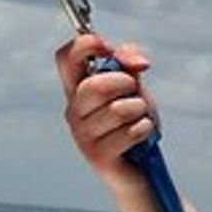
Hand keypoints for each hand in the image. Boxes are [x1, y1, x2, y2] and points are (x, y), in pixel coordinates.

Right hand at [56, 32, 155, 189]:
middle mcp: (73, 111)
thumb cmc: (134, 122)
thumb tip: (137, 61)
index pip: (65, 58)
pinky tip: (141, 136)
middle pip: (95, 86)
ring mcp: (82, 135)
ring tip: (139, 119)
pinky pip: (131, 131)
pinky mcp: (97, 156)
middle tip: (135, 94)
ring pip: (119, 110)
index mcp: (77, 89)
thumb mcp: (134, 87)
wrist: (142, 166)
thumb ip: (129, 64)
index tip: (108, 48)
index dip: (85, 45)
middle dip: (126, 86)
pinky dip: (146, 129)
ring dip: (141, 111)